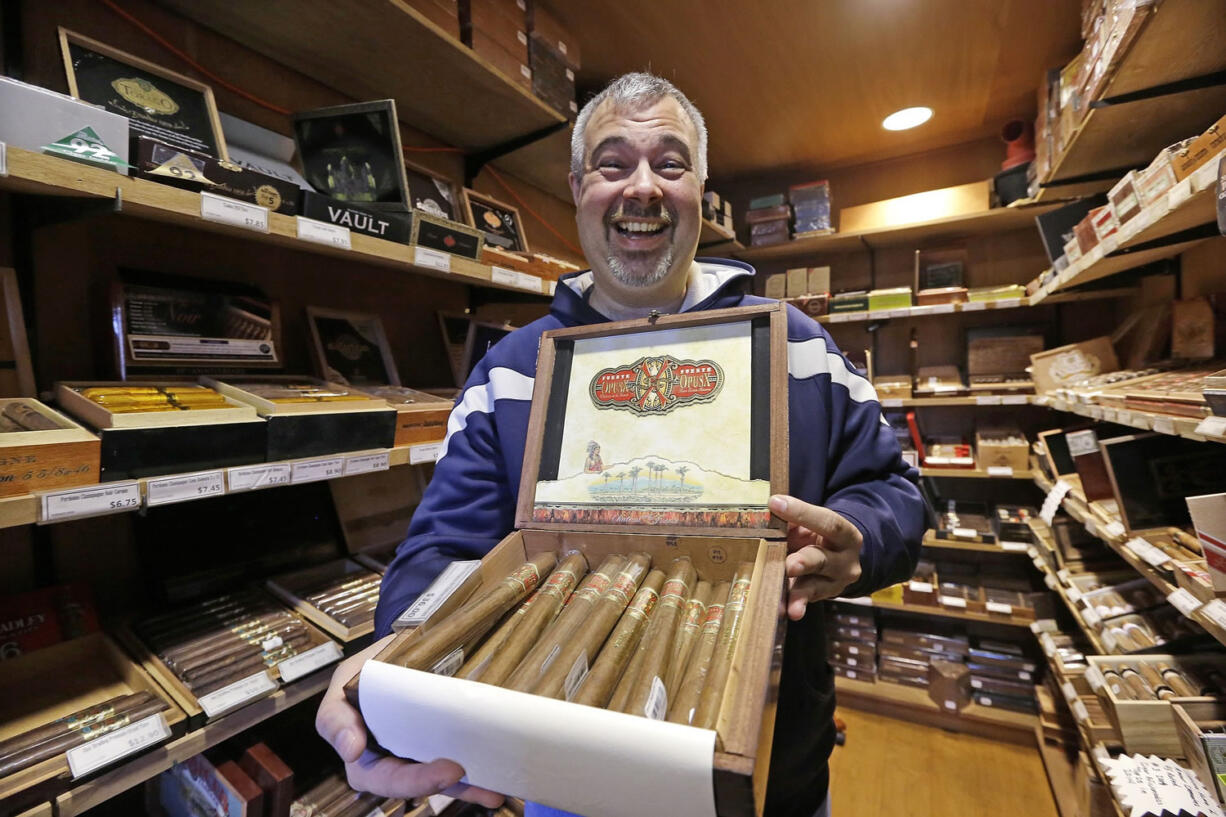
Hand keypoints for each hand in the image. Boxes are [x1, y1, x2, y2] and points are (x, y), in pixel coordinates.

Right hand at [315, 635, 505, 807]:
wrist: (398, 646)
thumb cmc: (366, 670)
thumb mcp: (342, 685)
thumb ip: (335, 718)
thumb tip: (352, 750)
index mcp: (366, 758)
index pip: (387, 779)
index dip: (416, 781)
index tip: (449, 770)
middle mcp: (396, 762)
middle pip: (421, 784)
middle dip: (452, 787)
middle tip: (480, 780)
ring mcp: (422, 753)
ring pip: (445, 779)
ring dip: (472, 786)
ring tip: (498, 788)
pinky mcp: (445, 742)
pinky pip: (461, 759)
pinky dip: (479, 767)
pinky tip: (500, 771)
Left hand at [768, 495, 863, 620]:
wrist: (840, 560)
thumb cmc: (820, 537)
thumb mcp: (812, 525)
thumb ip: (794, 519)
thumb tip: (769, 512)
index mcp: (846, 535)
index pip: (828, 522)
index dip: (802, 513)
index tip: (775, 503)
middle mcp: (846, 561)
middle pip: (823, 560)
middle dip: (805, 562)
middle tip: (789, 564)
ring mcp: (835, 584)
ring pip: (815, 587)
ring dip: (799, 593)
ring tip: (790, 604)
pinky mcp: (821, 598)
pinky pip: (806, 602)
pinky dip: (795, 605)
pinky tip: (787, 611)